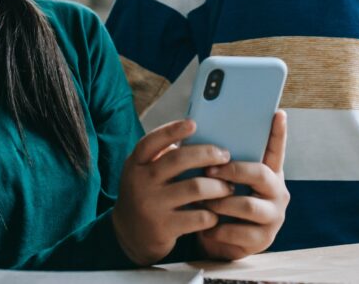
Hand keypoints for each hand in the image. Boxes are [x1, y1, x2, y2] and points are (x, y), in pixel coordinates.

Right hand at [112, 119, 234, 265]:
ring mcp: (152, 205)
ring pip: (195, 188)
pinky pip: (197, 217)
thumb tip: (196, 138)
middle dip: (207, 154)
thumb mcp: (144, 172)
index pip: (152, 141)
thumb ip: (162, 156)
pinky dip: (212, 213)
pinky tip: (217, 211)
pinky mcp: (163, 228)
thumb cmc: (146, 193)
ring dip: (218, 186)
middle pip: (178, 160)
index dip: (172, 130)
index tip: (193, 124)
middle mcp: (141, 182)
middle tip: (225, 156)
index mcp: (136, 163)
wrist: (129, 235)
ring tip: (229, 186)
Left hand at [197, 110, 288, 259]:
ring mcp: (273, 217)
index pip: (275, 149)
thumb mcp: (223, 178)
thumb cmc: (219, 199)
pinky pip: (238, 231)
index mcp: (269, 172)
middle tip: (209, 169)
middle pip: (260, 174)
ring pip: (247, 204)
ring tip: (202, 200)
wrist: (218, 240)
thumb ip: (222, 159)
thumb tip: (201, 132)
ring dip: (220, 201)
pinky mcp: (263, 240)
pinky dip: (217, 228)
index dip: (278, 132)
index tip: (278, 112)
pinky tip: (206, 226)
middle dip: (232, 170)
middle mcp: (277, 192)